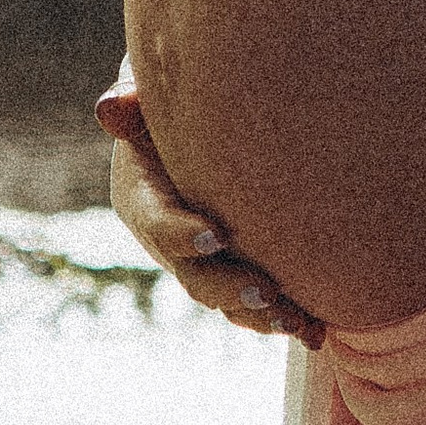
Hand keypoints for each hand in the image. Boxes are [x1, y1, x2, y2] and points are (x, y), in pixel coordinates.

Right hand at [95, 83, 322, 347]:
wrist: (197, 122)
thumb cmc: (170, 98)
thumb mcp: (149, 91)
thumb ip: (133, 98)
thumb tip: (109, 107)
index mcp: (142, 199)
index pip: (157, 223)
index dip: (182, 233)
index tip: (216, 234)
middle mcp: (170, 241)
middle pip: (195, 276)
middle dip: (229, 288)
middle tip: (266, 290)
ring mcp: (203, 262)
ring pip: (228, 301)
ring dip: (261, 316)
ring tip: (299, 323)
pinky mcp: (234, 268)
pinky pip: (255, 305)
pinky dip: (284, 319)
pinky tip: (316, 332)